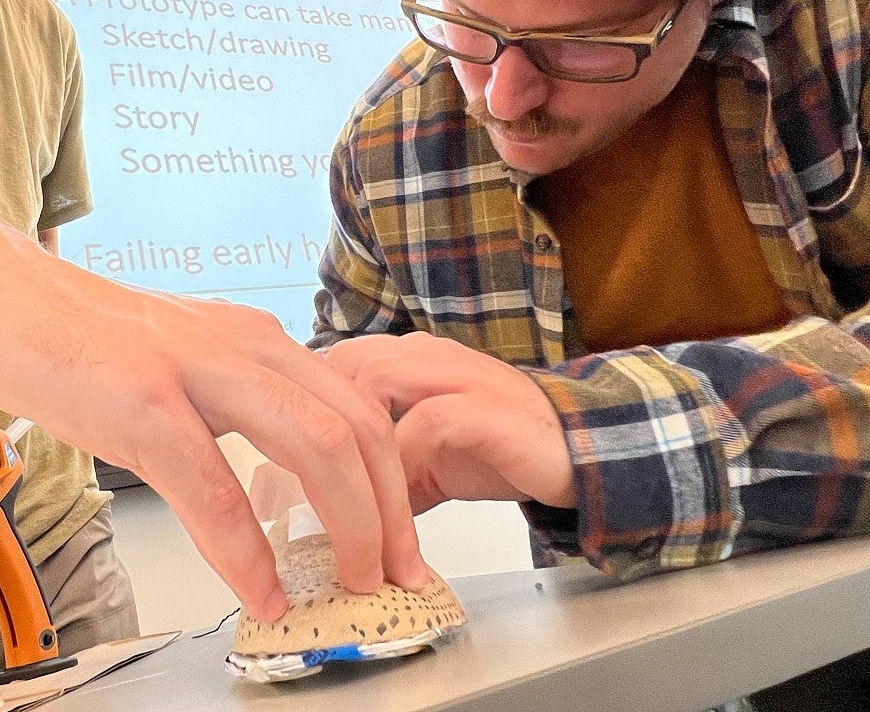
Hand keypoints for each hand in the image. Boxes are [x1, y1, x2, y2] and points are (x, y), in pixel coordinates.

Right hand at [0, 233, 428, 621]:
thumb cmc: (85, 335)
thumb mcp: (186, 356)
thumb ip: (237, 398)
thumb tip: (284, 467)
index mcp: (258, 339)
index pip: (359, 407)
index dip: (395, 480)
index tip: (402, 541)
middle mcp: (243, 344)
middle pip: (357, 428)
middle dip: (390, 512)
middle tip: (396, 576)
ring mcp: (194, 370)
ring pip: (311, 445)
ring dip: (346, 526)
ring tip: (350, 585)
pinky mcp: (141, 401)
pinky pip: (212, 486)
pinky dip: (244, 550)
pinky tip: (256, 590)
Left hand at [323, 333, 575, 514]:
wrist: (578, 451)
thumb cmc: (499, 450)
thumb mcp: (425, 465)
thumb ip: (380, 476)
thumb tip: (330, 514)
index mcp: (407, 358)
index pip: (333, 362)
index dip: (308, 407)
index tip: (292, 459)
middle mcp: (427, 354)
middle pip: (342, 365)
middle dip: (320, 421)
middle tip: (310, 482)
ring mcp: (457, 373)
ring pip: (375, 381)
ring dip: (353, 443)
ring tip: (344, 495)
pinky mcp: (484, 405)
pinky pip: (426, 421)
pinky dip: (401, 461)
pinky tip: (394, 502)